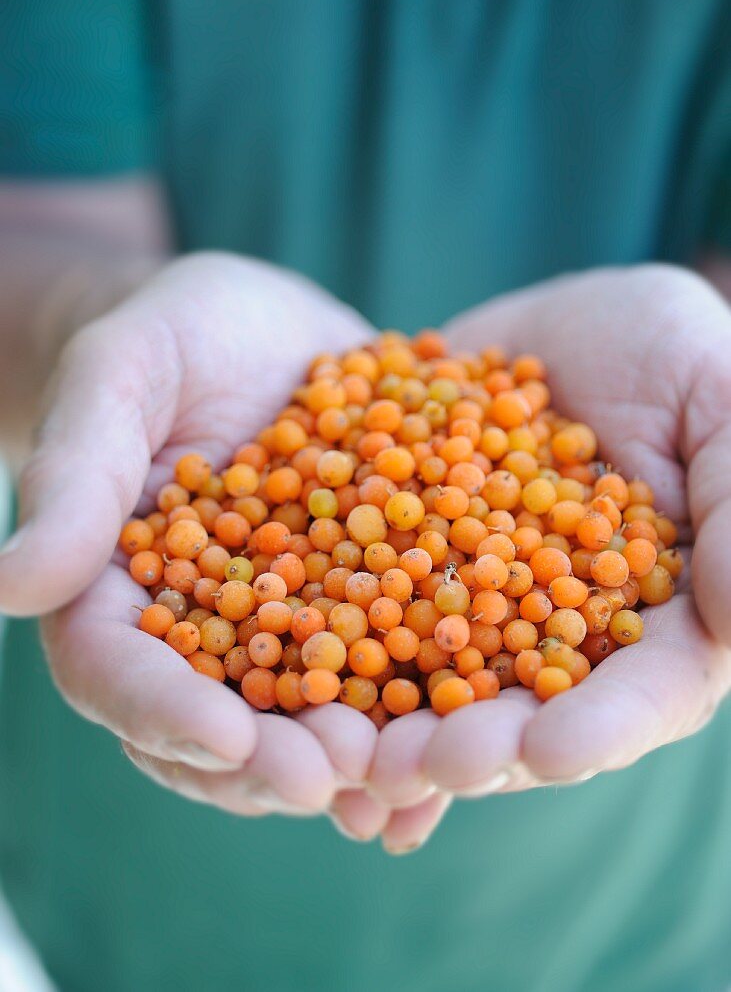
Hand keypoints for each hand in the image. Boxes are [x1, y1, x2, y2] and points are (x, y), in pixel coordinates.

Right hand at [0, 253, 379, 817]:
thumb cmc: (169, 336)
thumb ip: (77, 473)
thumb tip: (9, 585)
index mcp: (117, 591)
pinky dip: (420, 709)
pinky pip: (388, 665)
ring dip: (352, 758)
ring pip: (304, 714)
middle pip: (215, 720)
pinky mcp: (359, 602)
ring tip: (406, 780)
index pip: (117, 669)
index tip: (226, 739)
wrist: (261, 326)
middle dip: (271, 760)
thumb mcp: (120, 376)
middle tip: (331, 781)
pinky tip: (472, 734)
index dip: (166, 712)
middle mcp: (200, 629)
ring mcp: (285, 624)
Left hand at [362, 265, 730, 841]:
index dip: (604, 726)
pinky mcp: (408, 577)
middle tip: (423, 763)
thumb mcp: (716, 393)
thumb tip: (730, 614)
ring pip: (441, 688)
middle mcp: (565, 636)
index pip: (649, 692)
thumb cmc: (663, 349)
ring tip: (345, 758)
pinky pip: (367, 628)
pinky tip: (289, 700)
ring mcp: (479, 613)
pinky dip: (333, 665)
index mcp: (661, 617)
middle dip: (480, 748)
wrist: (553, 322)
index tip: (551, 751)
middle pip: (532, 715)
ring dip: (394, 733)